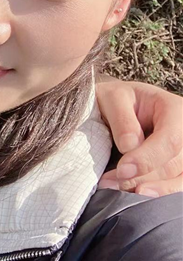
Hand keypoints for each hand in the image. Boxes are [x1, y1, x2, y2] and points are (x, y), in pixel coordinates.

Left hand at [96, 77, 181, 196]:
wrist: (122, 104)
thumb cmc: (119, 100)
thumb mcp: (114, 98)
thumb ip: (122, 120)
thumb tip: (129, 148)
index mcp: (174, 109)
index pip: (170, 140)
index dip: (147, 159)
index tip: (122, 171)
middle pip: (174, 165)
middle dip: (143, 178)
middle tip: (113, 183)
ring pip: (177, 180)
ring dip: (149, 189)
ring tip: (121, 190)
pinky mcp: (180, 167)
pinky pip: (176, 186)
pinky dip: (156, 192)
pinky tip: (136, 193)